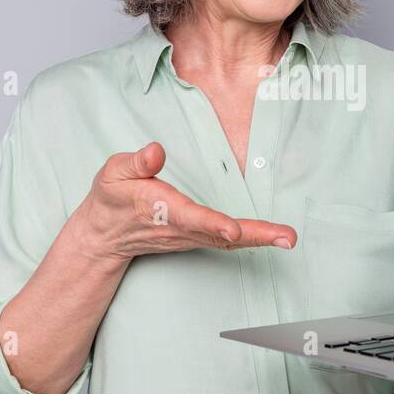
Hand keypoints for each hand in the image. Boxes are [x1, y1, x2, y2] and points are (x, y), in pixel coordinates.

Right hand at [77, 141, 297, 262]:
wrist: (104, 235)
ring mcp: (190, 237)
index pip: (189, 217)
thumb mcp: (113, 174)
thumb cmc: (113, 198)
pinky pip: (227, 243)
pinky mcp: (196, 238)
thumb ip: (136, 163)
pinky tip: (273, 236)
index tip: (234, 231)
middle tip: (287, 237)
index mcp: (159, 210)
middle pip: (220, 235)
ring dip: (261, 239)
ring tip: (288, 237)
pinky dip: (252, 239)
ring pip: (228, 242)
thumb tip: (156, 151)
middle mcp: (179, 228)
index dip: (212, 223)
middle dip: (255, 236)